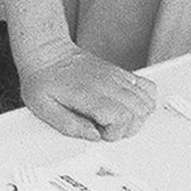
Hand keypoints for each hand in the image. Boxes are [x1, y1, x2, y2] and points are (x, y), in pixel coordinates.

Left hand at [16, 39, 155, 143]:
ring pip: (146, 101)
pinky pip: (147, 87)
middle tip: (107, 128)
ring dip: (136, 116)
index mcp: (88, 94)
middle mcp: (107, 84)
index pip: (121, 117)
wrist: (47, 54)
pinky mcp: (120, 73)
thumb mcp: (43, 107)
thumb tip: (93, 136)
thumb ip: (68, 125)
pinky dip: (145, 100)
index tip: (100, 132)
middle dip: (126, 128)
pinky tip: (129, 107)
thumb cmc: (43, 79)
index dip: (114, 132)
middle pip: (138, 112)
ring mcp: (116, 77)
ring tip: (116, 119)